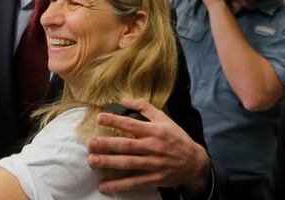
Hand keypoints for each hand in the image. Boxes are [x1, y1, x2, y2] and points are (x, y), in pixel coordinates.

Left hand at [87, 98, 209, 194]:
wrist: (195, 162)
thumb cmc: (176, 138)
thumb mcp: (164, 119)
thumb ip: (144, 107)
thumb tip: (124, 99)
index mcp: (154, 131)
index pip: (131, 124)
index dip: (115, 121)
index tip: (99, 118)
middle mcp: (153, 147)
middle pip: (127, 146)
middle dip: (107, 144)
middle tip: (90, 143)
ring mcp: (154, 164)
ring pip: (128, 163)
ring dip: (108, 163)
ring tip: (92, 161)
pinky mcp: (155, 179)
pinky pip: (134, 183)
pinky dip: (119, 185)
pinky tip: (104, 186)